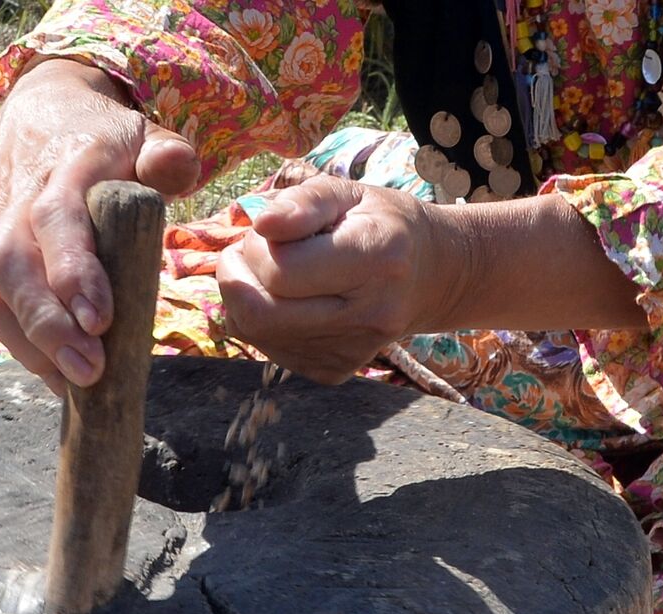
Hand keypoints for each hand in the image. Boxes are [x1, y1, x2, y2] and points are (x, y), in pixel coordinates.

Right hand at [0, 58, 199, 391]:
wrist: (40, 121)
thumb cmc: (105, 144)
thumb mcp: (140, 136)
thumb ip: (163, 153)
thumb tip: (177, 166)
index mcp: (63, 171)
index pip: (58, 220)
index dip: (73, 272)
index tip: (99, 321)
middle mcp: (18, 205)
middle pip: (13, 266)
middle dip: (47, 324)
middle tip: (88, 371)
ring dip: (31, 345)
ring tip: (74, 388)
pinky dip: (24, 349)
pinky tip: (61, 383)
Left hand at [216, 177, 468, 383]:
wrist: (426, 277)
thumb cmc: (380, 224)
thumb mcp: (348, 193)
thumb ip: (303, 202)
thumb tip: (261, 223)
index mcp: (377, 260)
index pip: (282, 271)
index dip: (256, 247)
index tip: (267, 230)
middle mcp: (369, 315)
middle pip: (261, 313)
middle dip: (236, 276)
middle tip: (250, 251)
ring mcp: (351, 351)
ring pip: (256, 334)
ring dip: (243, 297)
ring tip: (269, 270)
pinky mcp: (335, 371)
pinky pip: (268, 349)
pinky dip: (260, 321)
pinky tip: (285, 298)